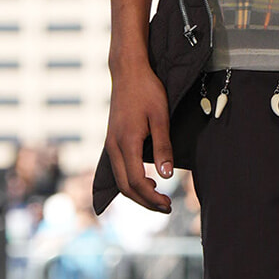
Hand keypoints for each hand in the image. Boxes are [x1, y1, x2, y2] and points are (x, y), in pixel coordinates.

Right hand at [105, 59, 173, 210]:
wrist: (128, 71)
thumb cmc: (147, 91)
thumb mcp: (161, 117)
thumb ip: (163, 147)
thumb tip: (166, 176)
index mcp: (126, 142)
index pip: (136, 181)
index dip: (151, 198)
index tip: (168, 204)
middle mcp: (113, 146)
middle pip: (125, 186)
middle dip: (144, 201)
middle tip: (165, 207)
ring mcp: (110, 143)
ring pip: (120, 179)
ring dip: (137, 193)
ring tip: (158, 197)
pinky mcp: (112, 140)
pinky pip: (118, 168)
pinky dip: (131, 181)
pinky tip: (146, 181)